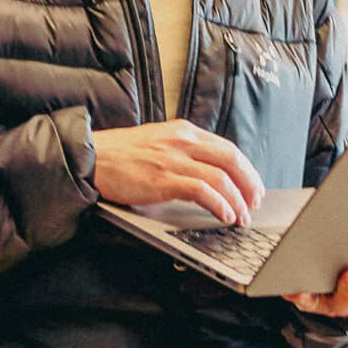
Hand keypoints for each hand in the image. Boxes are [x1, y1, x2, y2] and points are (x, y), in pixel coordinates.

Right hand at [90, 120, 265, 226]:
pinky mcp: (163, 179)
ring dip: (237, 201)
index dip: (246, 169)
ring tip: (242, 216)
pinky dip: (219, 204)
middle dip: (249, 184)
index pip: (227, 148)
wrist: (92, 157)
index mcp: (184, 131)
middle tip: (255, 203)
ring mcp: (174, 159)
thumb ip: (183, 151)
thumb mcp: (158, 142)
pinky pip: (202, 191)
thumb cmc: (121, 154)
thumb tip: (208, 171)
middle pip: (231, 159)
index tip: (253, 186)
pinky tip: (224, 215)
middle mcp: (183, 141)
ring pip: (221, 178)